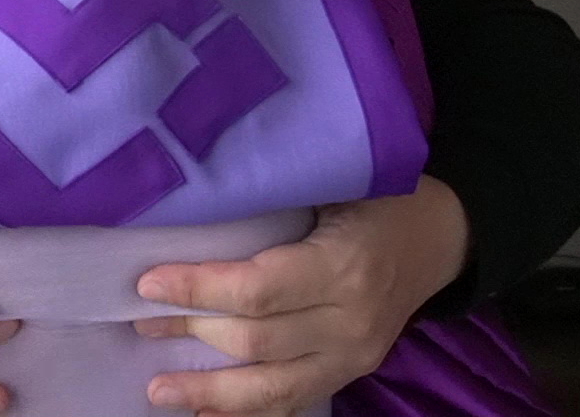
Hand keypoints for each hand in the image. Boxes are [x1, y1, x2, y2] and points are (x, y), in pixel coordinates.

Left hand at [131, 175, 470, 415]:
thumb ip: (271, 204)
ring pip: (272, 388)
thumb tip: (187, 213)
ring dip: (210, 392)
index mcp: (343, 266)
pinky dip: (248, 413)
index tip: (147, 282)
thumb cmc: (375, 198)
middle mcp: (351, 321)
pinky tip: (206, 413)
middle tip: (139, 323)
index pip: (258, 290)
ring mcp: (354, 356)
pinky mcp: (352, 373)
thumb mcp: (332, 185)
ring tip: (158, 390)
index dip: (199, 290)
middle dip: (190, 333)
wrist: (440, 235)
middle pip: (256, 341)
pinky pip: (294, 401)